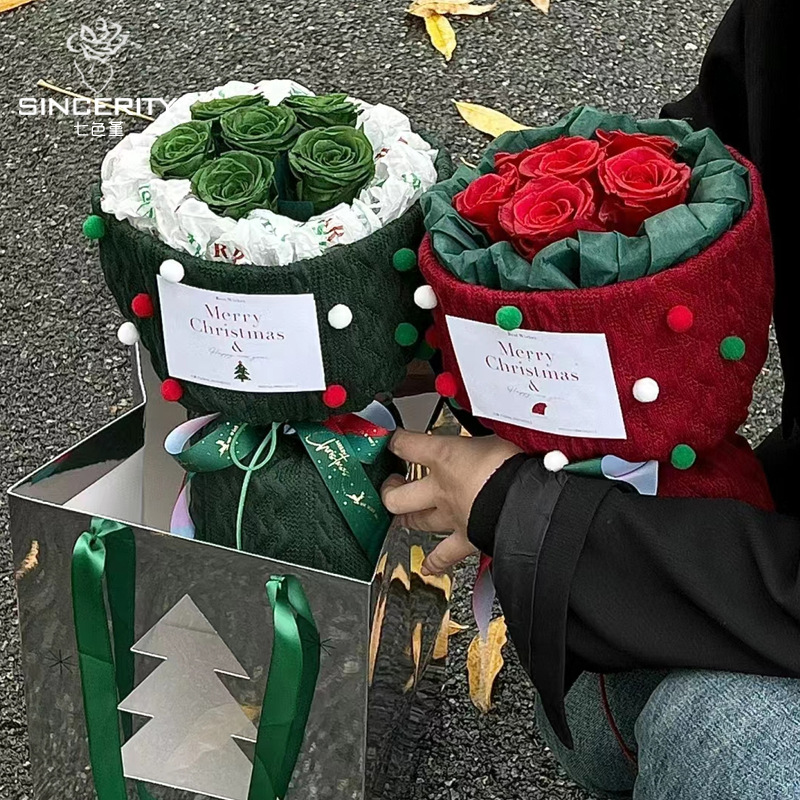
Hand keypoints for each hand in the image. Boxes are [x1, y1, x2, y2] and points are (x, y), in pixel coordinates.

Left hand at [381, 429, 521, 574]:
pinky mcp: (466, 538)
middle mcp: (440, 489)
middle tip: (392, 484)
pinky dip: (435, 562)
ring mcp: (450, 516)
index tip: (394, 440)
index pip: (406, 445)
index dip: (396, 441)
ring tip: (403, 515)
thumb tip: (496, 425)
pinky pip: (444, 555)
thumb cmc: (513, 466)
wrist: (527, 502)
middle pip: (396, 495)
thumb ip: (486, 435)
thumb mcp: (497, 435)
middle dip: (390, 490)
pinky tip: (427, 566)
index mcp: (445, 456)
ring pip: (416, 521)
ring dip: (408, 518)